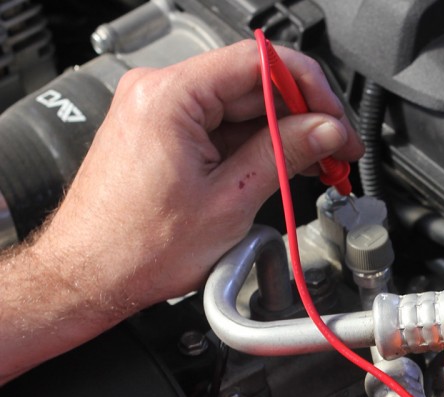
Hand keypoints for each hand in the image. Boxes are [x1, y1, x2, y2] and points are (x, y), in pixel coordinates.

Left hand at [31, 39, 362, 316]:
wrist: (91, 275)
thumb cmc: (138, 247)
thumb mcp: (232, 199)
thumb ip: (284, 154)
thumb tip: (325, 130)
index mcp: (169, 96)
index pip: (259, 62)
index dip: (310, 87)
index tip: (336, 118)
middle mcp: (158, 92)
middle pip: (253, 82)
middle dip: (304, 115)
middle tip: (339, 149)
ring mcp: (158, 111)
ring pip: (241, 106)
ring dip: (284, 132)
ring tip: (318, 164)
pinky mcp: (162, 132)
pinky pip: (220, 124)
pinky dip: (256, 143)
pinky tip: (284, 166)